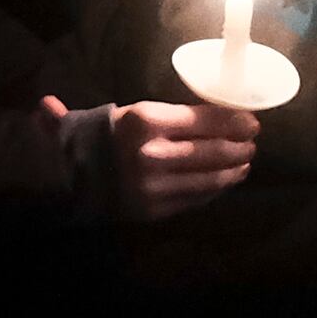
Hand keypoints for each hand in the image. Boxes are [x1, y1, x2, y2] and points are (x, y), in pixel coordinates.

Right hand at [52, 96, 255, 218]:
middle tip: (252, 142)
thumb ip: (171, 112)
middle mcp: (154, 153)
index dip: (234, 122)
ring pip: (210, 177)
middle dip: (240, 146)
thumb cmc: (99, 136)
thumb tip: (219, 108)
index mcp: (146, 120)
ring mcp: (156, 185)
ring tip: (245, 162)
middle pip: (213, 150)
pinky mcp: (156, 209)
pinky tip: (225, 181)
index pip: (205, 119)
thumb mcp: (128, 112)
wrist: (64, 176)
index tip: (251, 122)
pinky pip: (196, 198)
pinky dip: (215, 189)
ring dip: (234, 169)